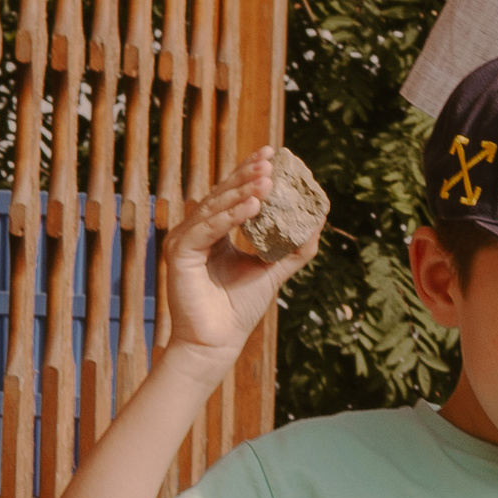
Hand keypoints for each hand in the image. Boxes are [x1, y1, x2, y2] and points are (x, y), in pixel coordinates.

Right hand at [160, 154, 325, 362]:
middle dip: (248, 176)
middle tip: (271, 160)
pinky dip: (229, 216)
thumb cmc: (239, 310)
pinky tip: (252, 205)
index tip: (273, 154)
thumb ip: (293, 248)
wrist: (217, 343)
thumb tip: (318, 221)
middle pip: (222, 195)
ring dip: (242, 192)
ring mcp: (185, 240)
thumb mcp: (272, 271)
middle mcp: (196, 231)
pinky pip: (207, 229)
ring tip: (267, 180)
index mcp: (214, 232)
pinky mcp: (179, 253)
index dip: (250, 173)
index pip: (232, 195)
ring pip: (215, 207)